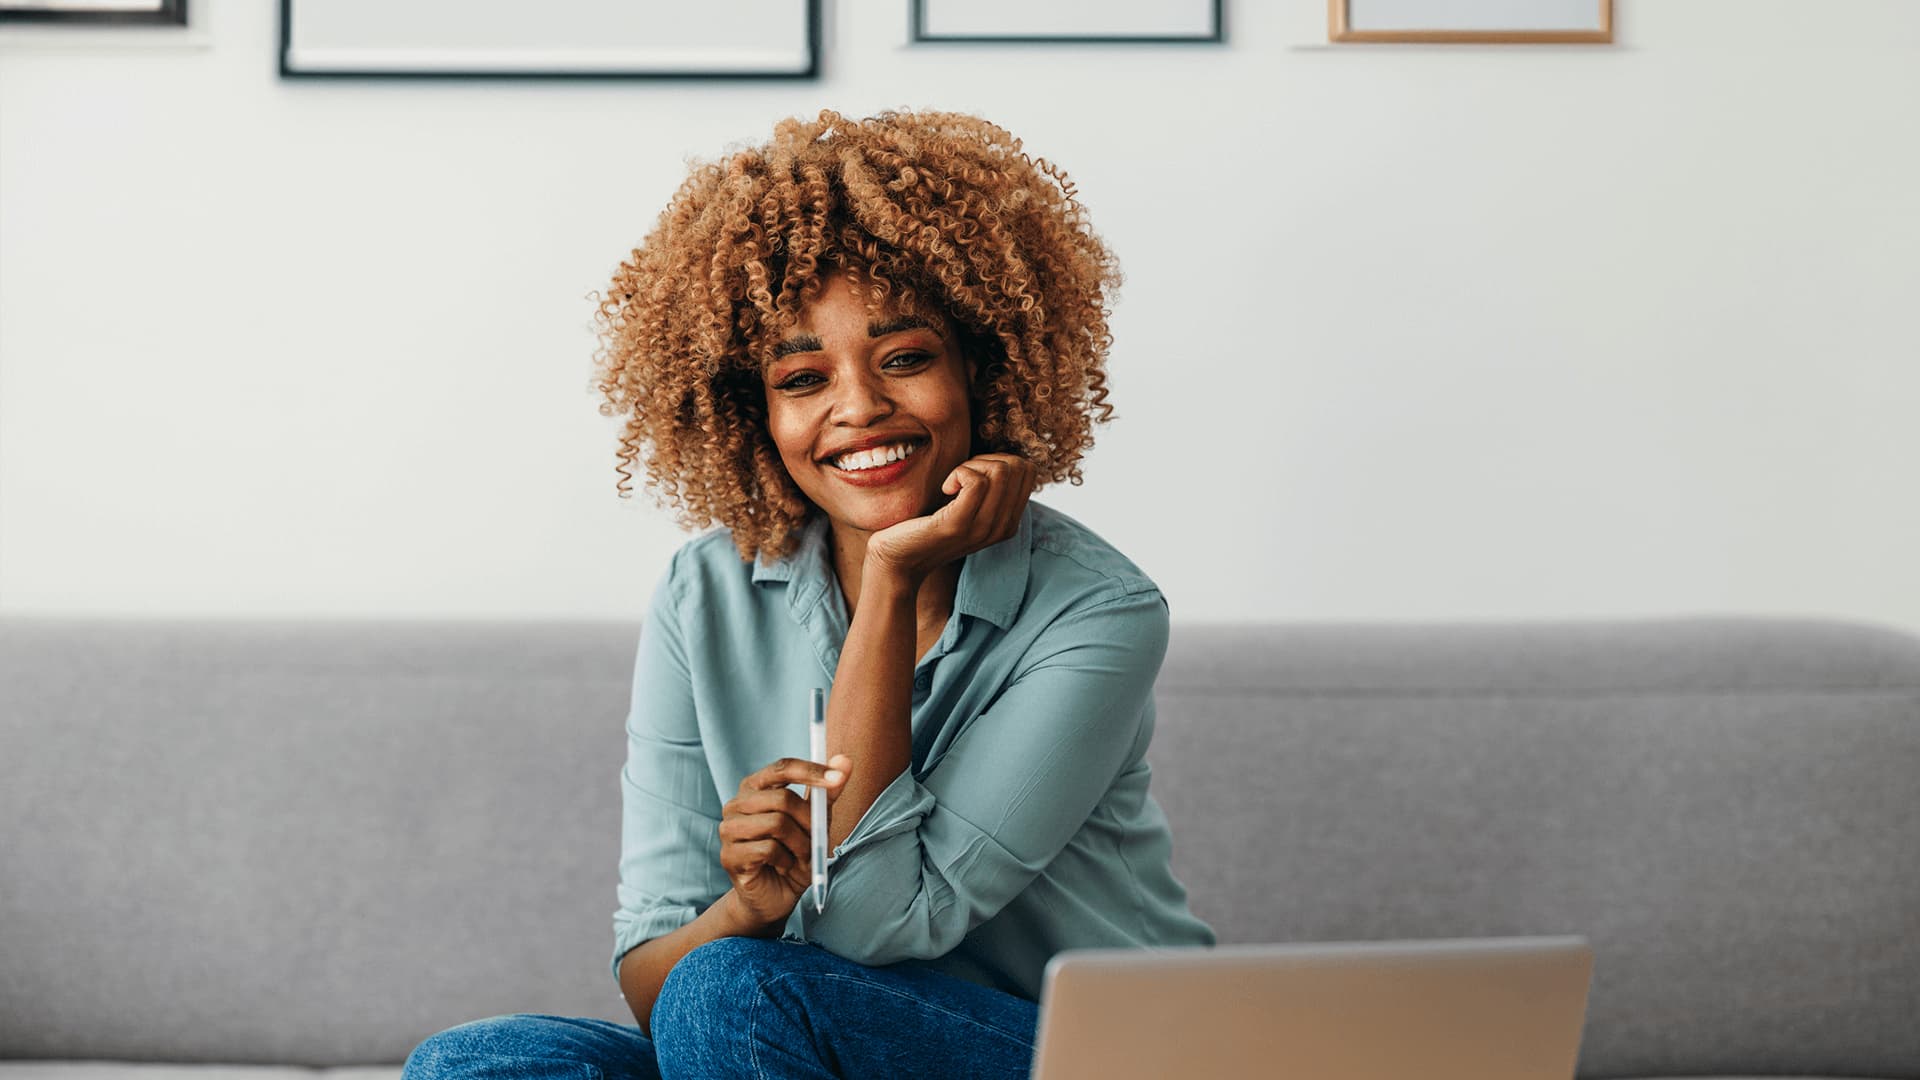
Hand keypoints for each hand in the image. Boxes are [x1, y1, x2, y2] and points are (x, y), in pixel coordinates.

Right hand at [719, 753, 852, 933]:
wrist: (777, 895)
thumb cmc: (795, 852)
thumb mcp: (816, 821)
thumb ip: (827, 792)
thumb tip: (845, 760)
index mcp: (755, 787)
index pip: (782, 767)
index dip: (811, 771)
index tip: (838, 779)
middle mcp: (737, 803)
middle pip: (783, 799)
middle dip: (809, 821)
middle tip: (816, 838)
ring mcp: (729, 829)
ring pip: (776, 824)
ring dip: (800, 843)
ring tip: (800, 855)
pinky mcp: (729, 855)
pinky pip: (768, 849)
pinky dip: (786, 860)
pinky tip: (783, 866)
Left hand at [865, 453, 1037, 585]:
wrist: (899, 560)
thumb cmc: (928, 525)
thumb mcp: (967, 507)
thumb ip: (989, 489)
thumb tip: (1000, 456)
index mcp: (1009, 522)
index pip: (1027, 470)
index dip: (999, 460)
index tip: (973, 475)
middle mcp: (1002, 528)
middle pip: (1017, 467)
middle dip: (987, 460)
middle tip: (960, 477)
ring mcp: (982, 528)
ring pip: (1000, 471)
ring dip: (971, 466)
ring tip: (952, 483)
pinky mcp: (958, 525)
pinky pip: (977, 482)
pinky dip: (959, 473)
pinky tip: (945, 489)